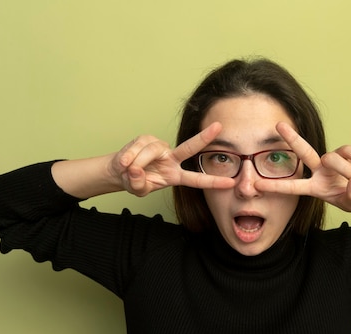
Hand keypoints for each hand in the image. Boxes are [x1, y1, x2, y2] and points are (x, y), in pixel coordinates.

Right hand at [111, 123, 234, 196]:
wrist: (120, 171)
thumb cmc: (135, 181)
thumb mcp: (138, 189)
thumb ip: (139, 184)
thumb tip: (136, 169)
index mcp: (176, 175)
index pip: (197, 180)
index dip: (213, 182)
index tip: (230, 183)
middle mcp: (172, 159)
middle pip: (189, 148)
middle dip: (204, 137)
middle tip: (218, 127)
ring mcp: (160, 148)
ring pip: (150, 152)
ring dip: (136, 163)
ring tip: (128, 170)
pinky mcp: (147, 139)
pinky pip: (138, 148)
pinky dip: (129, 157)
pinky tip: (124, 163)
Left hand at [255, 122, 350, 212]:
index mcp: (314, 188)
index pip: (292, 187)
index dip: (275, 186)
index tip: (256, 185)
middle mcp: (318, 171)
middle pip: (303, 152)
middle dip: (291, 138)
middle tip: (278, 124)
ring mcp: (330, 162)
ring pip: (332, 158)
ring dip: (345, 169)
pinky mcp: (344, 154)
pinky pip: (347, 151)